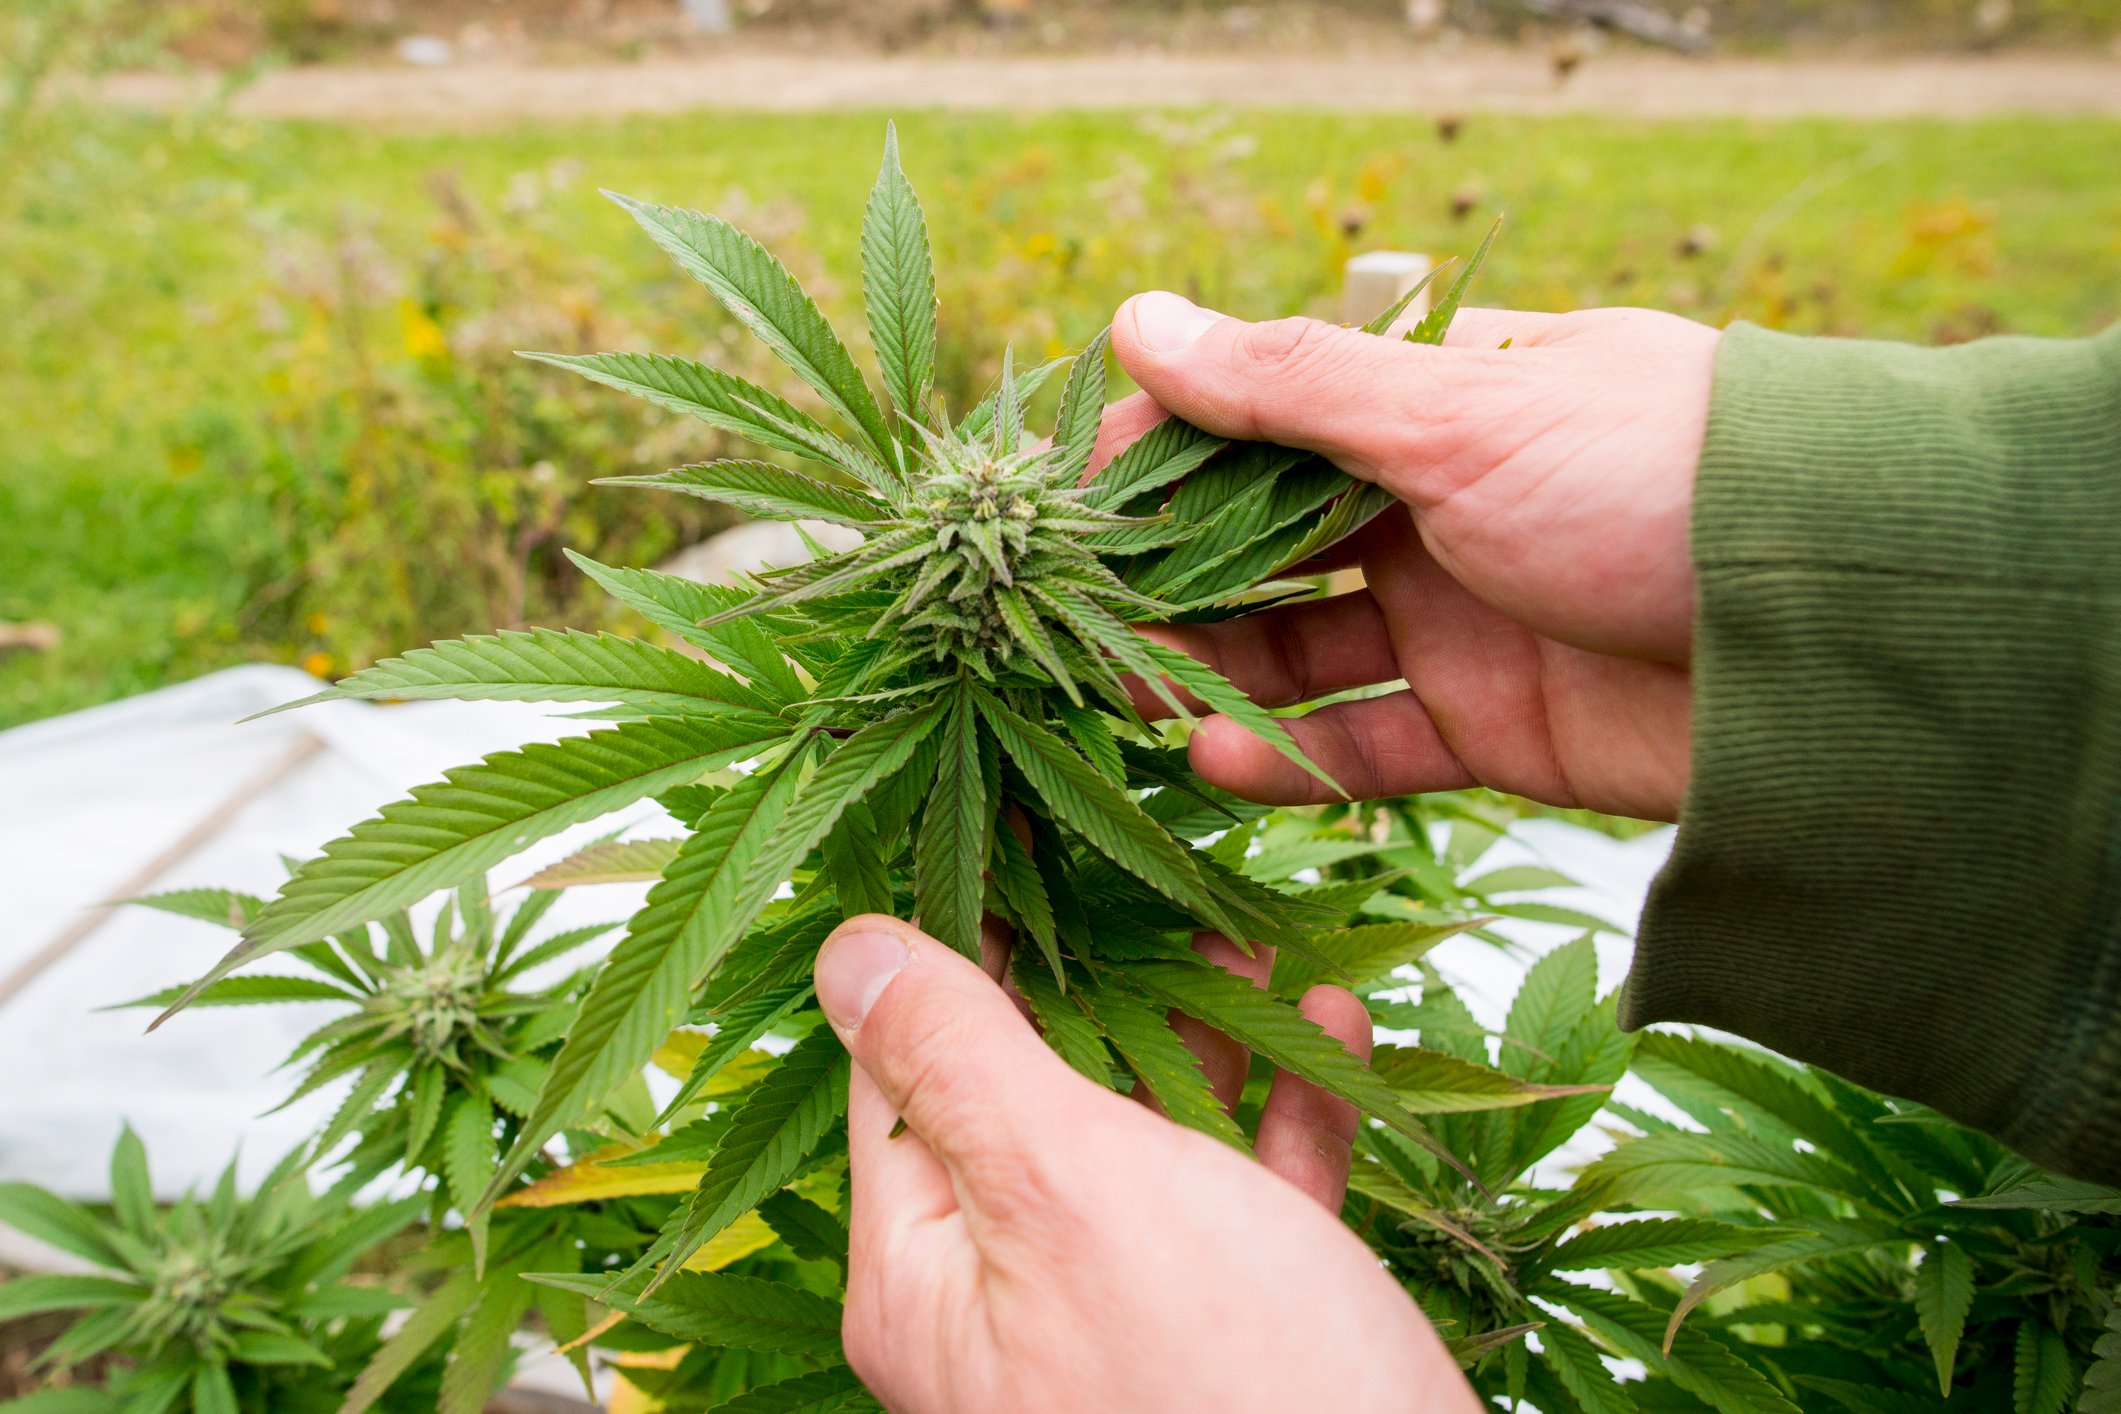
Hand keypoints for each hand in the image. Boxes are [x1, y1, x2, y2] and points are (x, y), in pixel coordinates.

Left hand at [814, 914, 1479, 1413]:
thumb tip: (848, 951)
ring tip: (1253, 939)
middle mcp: (1008, 1307)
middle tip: (1150, 881)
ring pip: (1144, 1144)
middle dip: (1100, 987)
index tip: (1007, 849)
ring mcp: (1122, 1326)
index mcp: (930, 1276)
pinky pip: (1240, 1203)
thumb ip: (958, 1059)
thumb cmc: (1232, 1387)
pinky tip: (1329, 1033)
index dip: (950, 958)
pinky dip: (1279, 1117)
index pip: (901, 1078)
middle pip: (1032, 1101)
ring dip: (1202, 1038)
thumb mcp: (1072, 1187)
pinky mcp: (1230, 1339)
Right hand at [1103, 294, 1720, 821]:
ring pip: (1298, 649)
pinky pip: (1363, 744)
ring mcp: (1459, 619)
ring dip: (1209, 670)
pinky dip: (1290, 756)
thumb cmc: (1651, 476)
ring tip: (1124, 695)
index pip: (1260, 420)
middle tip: (1073, 624)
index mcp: (1432, 407)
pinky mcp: (1490, 728)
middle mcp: (1436, 508)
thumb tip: (1138, 321)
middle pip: (1264, 543)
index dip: (1161, 457)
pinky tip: (1214, 757)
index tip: (1068, 502)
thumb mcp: (1460, 414)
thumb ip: (1291, 385)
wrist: (1837, 633)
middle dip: (1168, 580)